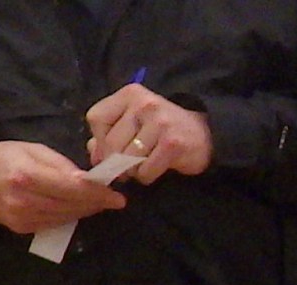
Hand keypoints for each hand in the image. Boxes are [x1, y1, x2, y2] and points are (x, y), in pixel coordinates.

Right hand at [0, 141, 125, 233]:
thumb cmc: (7, 156)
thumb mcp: (34, 149)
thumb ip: (61, 165)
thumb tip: (88, 180)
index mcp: (26, 175)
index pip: (72, 189)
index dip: (97, 194)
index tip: (117, 197)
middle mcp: (24, 200)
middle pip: (71, 206)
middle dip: (95, 204)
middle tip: (113, 200)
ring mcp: (21, 218)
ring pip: (65, 218)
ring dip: (85, 212)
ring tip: (98, 204)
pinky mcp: (20, 229)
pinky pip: (53, 225)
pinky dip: (68, 217)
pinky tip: (77, 210)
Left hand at [86, 84, 212, 185]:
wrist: (203, 135)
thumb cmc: (163, 130)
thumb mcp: (135, 123)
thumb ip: (109, 134)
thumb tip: (93, 153)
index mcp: (130, 94)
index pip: (96, 118)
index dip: (98, 140)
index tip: (109, 150)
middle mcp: (144, 104)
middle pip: (110, 143)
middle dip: (115, 162)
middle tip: (126, 168)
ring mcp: (159, 122)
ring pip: (127, 160)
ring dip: (132, 171)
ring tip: (144, 165)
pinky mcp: (172, 144)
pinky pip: (145, 171)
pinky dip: (147, 177)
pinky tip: (157, 168)